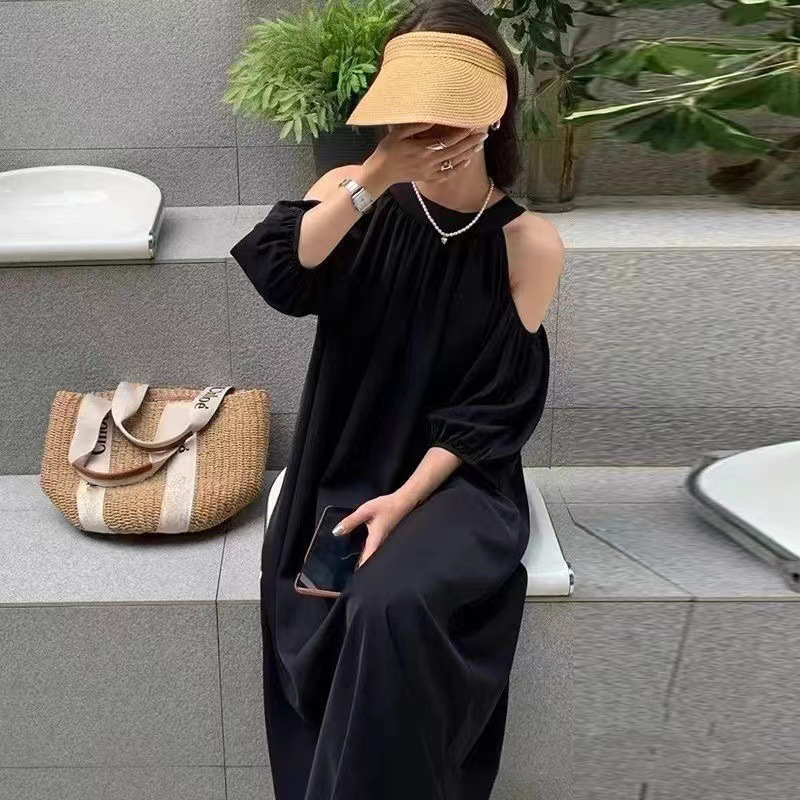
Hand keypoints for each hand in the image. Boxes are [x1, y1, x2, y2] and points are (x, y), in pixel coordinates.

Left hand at [332, 491, 415, 567]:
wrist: (403, 502)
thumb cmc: (386, 506)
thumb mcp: (365, 511)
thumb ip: (350, 521)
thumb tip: (336, 532)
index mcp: (375, 541)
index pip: (366, 561)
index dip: (359, 570)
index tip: (351, 578)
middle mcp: (381, 545)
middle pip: (370, 561)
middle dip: (361, 568)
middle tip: (350, 575)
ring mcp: (384, 543)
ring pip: (374, 556)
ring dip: (366, 561)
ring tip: (355, 566)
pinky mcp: (385, 539)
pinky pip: (376, 550)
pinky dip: (369, 553)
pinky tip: (364, 552)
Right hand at [359, 122, 488, 192]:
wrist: (381, 173)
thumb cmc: (387, 150)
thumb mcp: (397, 133)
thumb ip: (416, 126)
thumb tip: (432, 117)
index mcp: (422, 149)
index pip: (447, 139)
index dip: (461, 132)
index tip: (472, 124)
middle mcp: (429, 161)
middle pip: (455, 151)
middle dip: (470, 142)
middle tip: (484, 134)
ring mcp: (429, 171)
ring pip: (453, 162)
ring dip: (468, 154)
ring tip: (479, 145)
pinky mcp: (428, 178)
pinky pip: (446, 175)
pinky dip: (457, 169)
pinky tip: (466, 162)